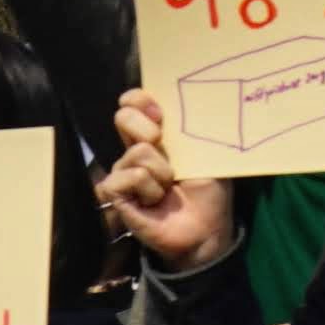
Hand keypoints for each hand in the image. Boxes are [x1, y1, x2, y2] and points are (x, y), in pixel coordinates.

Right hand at [94, 91, 233, 270]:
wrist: (206, 227)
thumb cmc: (208, 189)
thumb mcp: (207, 153)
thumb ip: (193, 127)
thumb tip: (192, 98)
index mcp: (159, 134)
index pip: (134, 103)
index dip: (139, 99)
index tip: (160, 112)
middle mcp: (136, 149)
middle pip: (123, 117)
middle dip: (147, 127)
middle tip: (164, 146)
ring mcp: (123, 170)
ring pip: (137, 151)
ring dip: (162, 171)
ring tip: (169, 187)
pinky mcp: (115, 193)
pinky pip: (128, 177)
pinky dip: (149, 188)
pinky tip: (154, 201)